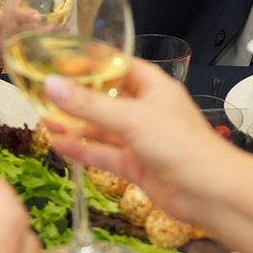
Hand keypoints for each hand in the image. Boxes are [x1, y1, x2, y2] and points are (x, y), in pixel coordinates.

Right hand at [40, 62, 234, 233]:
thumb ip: (89, 105)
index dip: (91, 62)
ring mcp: (141, 139)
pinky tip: (58, 145)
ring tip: (43, 119)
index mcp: (154, 87)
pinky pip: (104, 154)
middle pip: (106, 98)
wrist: (210, 192)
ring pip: (102, 129)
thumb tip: (50, 85)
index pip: (118, 65)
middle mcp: (147, 110)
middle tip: (44, 92)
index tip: (60, 59)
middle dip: (77, 97)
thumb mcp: (131, 118)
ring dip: (75, 125)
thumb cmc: (180, 145)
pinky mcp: (136, 165)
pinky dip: (82, 150)